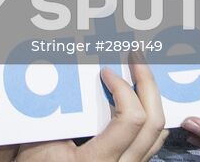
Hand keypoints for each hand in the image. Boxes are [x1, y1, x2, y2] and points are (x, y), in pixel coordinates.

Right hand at [0, 61, 165, 161]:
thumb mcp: (41, 140)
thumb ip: (58, 112)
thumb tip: (69, 72)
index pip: (130, 119)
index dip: (123, 88)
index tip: (106, 72)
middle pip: (154, 123)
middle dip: (147, 83)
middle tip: (136, 58)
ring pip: (159, 132)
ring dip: (152, 98)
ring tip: (139, 73)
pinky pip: (151, 141)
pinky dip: (148, 114)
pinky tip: (138, 97)